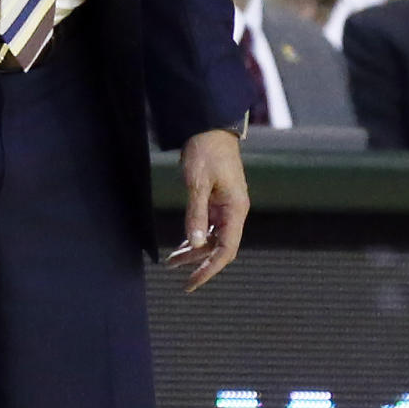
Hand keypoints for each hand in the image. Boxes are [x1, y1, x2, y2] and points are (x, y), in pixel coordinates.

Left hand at [166, 129, 248, 292]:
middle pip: (219, 247)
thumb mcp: (197, 183)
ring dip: (195, 249)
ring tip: (173, 260)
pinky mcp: (218, 199)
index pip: (226, 250)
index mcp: (235, 209)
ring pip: (213, 237)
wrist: (210, 126)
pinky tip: (184, 243)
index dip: (209, 269)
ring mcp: (227, 205)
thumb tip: (196, 244)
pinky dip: (196, 235)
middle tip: (176, 273)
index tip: (192, 282)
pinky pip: (209, 224)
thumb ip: (196, 214)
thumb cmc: (206, 151)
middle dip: (198, 261)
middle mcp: (234, 211)